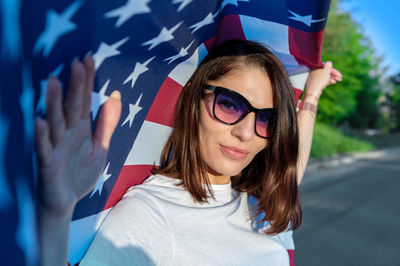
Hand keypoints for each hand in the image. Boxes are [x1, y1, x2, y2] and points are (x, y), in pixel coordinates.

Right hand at [35, 54, 121, 218]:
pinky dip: (42, 136)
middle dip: (75, 86)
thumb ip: (107, 123)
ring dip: (54, 103)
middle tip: (77, 63)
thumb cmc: (79, 174)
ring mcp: (56, 147)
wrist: (66, 203)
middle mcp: (67, 133)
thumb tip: (116, 96)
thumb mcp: (100, 147)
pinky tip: (39, 121)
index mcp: (80, 128)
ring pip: (55, 122)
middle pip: (71, 106)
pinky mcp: (47, 164)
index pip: (84, 100)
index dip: (87, 81)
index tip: (89, 59)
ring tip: (55, 81)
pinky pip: (44, 148)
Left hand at [304, 61, 341, 102]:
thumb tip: (329, 63)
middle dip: (334, 74)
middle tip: (340, 78)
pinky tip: (333, 82)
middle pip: (326, 72)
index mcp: (316, 68)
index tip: (339, 75)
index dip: (334, 71)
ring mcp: (314, 78)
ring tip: (338, 80)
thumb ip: (328, 65)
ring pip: (325, 76)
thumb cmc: (319, 81)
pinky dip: (328, 81)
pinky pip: (323, 80)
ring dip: (332, 78)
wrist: (313, 93)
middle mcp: (314, 72)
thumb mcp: (326, 71)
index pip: (326, 67)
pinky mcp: (315, 83)